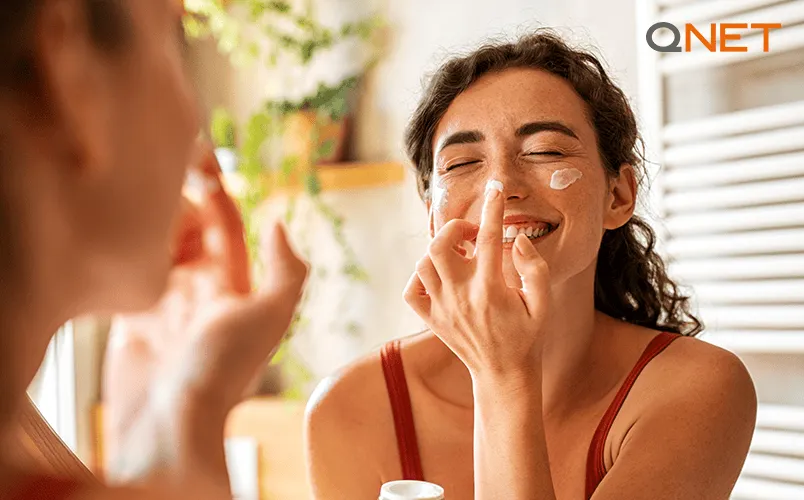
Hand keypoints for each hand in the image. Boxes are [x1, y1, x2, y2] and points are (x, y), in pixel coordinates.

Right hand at [102, 140, 307, 478]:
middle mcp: (200, 289)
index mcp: (234, 284)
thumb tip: (278, 223)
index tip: (196, 156)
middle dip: (176, 201)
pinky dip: (125, 254)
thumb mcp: (269, 317)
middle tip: (158, 178)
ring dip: (150, 223)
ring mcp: (164, 303)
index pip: (224, 224)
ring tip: (137, 204)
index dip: (214, 190)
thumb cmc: (221, 371)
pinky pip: (128, 273)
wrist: (169, 422)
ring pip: (157, 245)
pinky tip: (120, 237)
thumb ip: (285, 270)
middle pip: (186, 228)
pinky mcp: (131, 319)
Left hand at [403, 182, 550, 377]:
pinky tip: (440, 277)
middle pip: (440, 246)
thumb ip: (534, 269)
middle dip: (454, 229)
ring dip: (439, 251)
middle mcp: (461, 296)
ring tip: (459, 255)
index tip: (495, 189)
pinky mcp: (432, 320)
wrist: (503, 375)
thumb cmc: (527, 337)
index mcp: (491, 289)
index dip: (492, 208)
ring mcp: (442, 308)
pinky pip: (411, 291)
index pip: (488, 238)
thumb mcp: (543, 303)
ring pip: (423, 264)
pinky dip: (420, 277)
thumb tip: (517, 240)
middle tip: (471, 234)